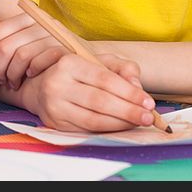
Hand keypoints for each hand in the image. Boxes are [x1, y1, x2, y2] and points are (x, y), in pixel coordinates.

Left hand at [0, 12, 65, 89]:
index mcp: (27, 17)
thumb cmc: (49, 51)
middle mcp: (39, 22)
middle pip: (5, 46)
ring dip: (12, 74)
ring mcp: (53, 34)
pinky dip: (30, 71)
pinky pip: (39, 61)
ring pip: (20, 55)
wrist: (86, 57)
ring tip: (13, 83)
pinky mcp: (64, 48)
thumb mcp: (25, 40)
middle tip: (0, 80)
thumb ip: (3, 34)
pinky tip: (29, 77)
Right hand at [20, 53, 155, 131]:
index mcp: (69, 63)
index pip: (104, 79)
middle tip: (148, 117)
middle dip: (128, 111)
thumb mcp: (99, 61)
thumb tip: (137, 86)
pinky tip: (121, 126)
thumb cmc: (78, 74)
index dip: (128, 92)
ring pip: (93, 119)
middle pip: (99, 101)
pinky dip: (107, 130)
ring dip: (120, 123)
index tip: (148, 102)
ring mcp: (54, 105)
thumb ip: (122, 68)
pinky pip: (86, 129)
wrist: (42, 87)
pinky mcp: (55, 123)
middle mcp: (57, 84)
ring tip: (138, 122)